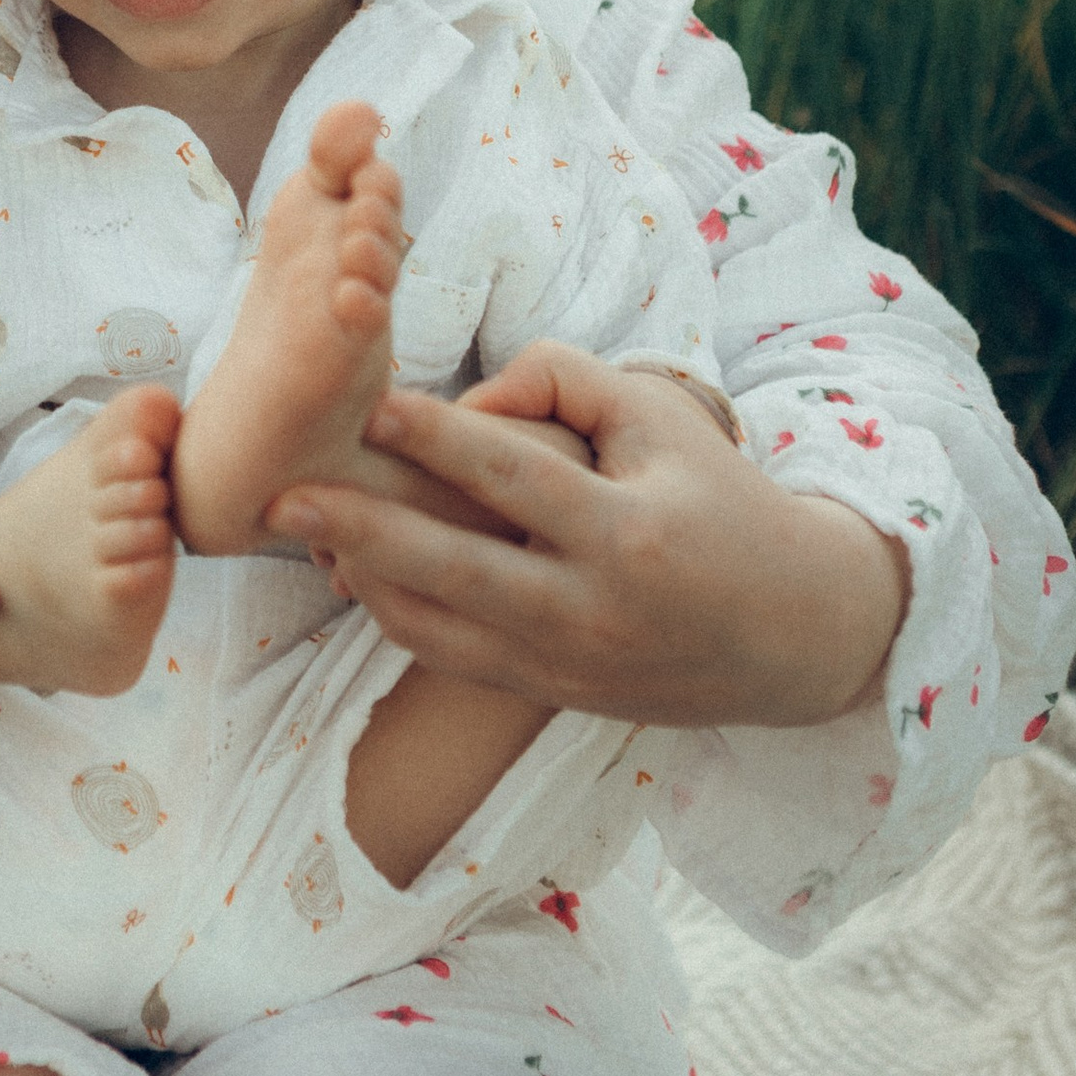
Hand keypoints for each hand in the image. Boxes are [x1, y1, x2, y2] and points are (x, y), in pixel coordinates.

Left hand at [263, 342, 910, 732]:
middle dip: (360, 532)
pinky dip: (399, 618)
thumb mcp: (663, 418)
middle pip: (453, 572)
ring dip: (364, 580)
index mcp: (627, 533)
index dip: (438, 439)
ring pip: (440, 629)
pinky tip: (356, 574)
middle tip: (281, 496)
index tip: (371, 405)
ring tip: (304, 530)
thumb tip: (472, 400)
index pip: (514, 478)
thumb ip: (564, 382)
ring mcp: (569, 664)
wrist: (794, 631)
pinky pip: (455, 659)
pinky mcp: (554, 693)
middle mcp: (592, 609)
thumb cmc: (722, 500)